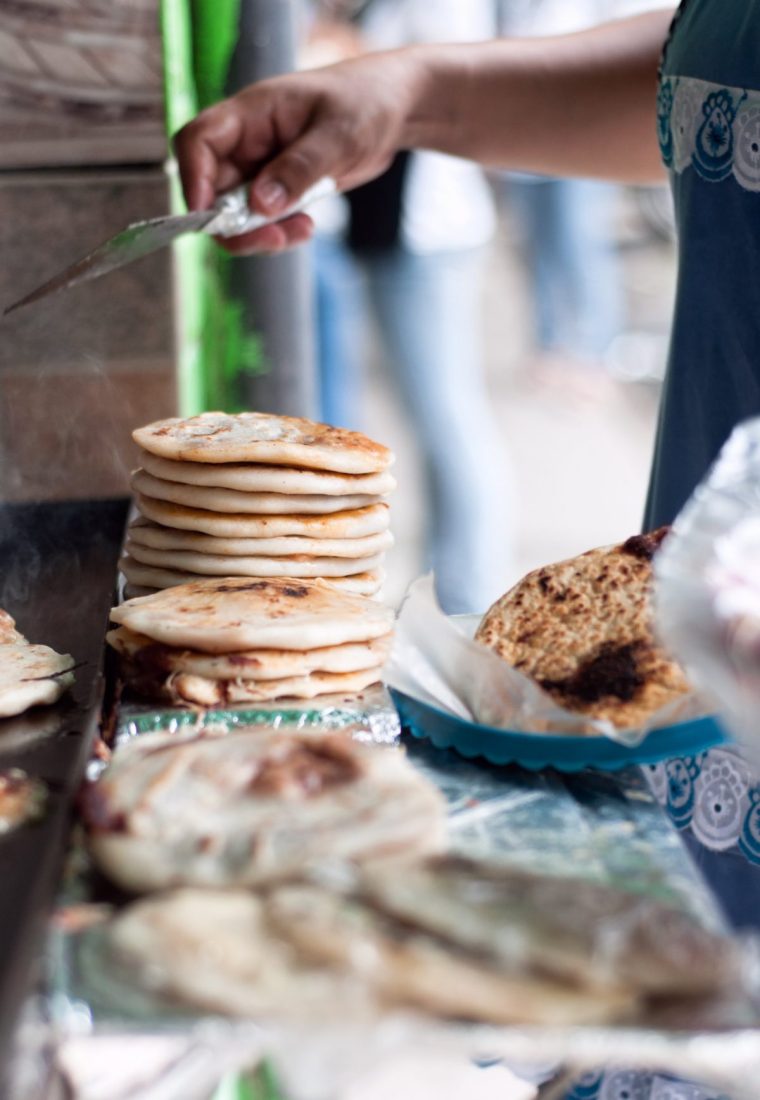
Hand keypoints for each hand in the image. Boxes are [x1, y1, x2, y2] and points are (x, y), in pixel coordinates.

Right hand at [173, 53, 419, 254]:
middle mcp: (248, 142)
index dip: (193, 179)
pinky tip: (306, 227)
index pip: (198, 142)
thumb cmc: (366, 103)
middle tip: (272, 239)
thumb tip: (260, 204)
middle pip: (212, 189)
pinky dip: (278, 232)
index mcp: (251, 113)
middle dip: (234, 224)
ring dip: (259, 234)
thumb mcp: (339, 135)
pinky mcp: (278, 189)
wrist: (392, 111)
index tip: (209, 215)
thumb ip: (299, 169)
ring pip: (235, 213)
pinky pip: (262, 220)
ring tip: (301, 231)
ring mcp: (261, 167)